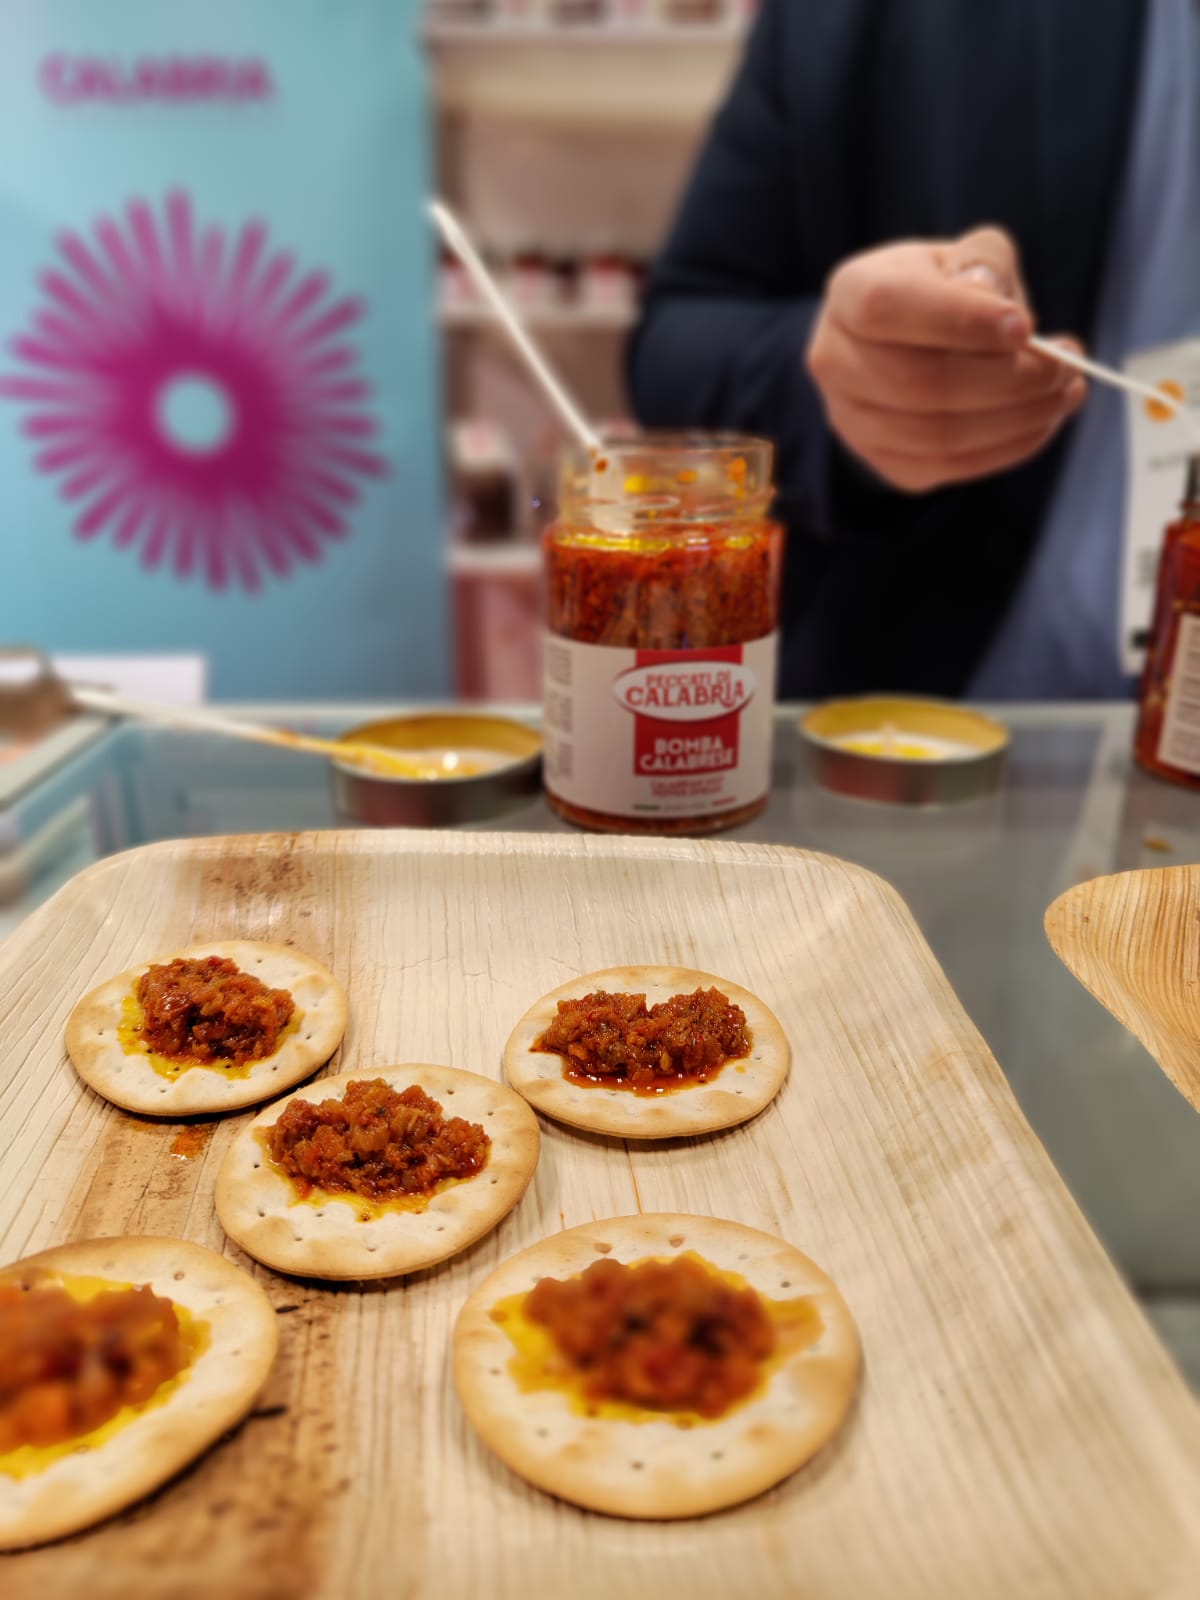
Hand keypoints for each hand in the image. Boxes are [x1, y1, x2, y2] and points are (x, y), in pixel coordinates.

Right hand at [805, 227, 1086, 492]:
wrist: (905, 341)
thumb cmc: (941, 292)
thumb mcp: (965, 255)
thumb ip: (985, 264)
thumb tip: (999, 312)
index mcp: (850, 294)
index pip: (887, 309)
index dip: (958, 321)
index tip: (1025, 326)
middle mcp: (835, 361)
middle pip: (919, 384)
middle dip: (1007, 379)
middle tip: (1065, 365)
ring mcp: (853, 420)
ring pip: (938, 436)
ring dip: (1018, 419)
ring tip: (1065, 391)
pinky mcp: (883, 461)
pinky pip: (949, 468)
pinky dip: (1007, 448)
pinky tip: (1042, 420)